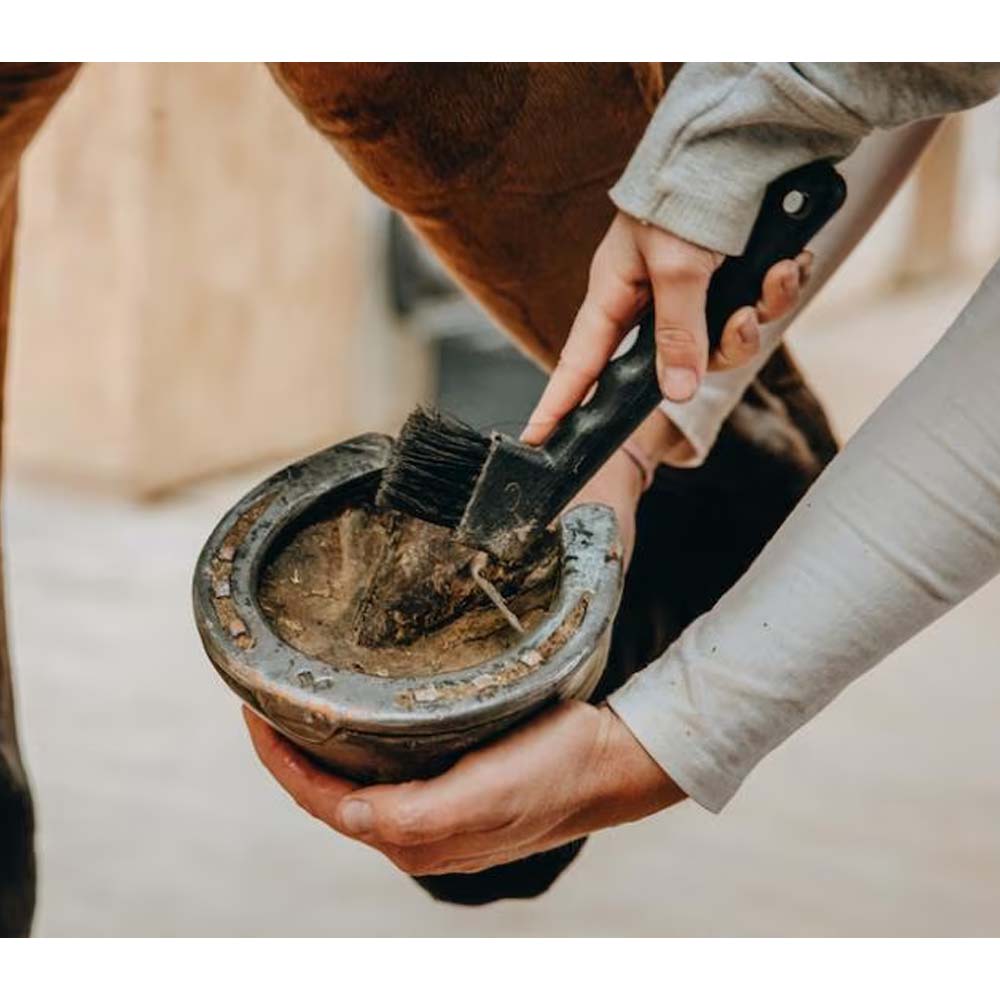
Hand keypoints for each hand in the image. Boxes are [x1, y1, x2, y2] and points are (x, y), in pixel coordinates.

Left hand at [244, 700, 683, 875]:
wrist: (609, 763)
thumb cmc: (554, 774)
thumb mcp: (486, 793)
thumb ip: (415, 813)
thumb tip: (345, 816)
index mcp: (416, 836)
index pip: (322, 802)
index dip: (280, 762)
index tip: (255, 711)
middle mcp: (418, 830)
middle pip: (330, 794)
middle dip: (291, 752)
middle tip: (268, 696)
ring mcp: (436, 810)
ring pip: (357, 781)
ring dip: (322, 748)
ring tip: (300, 702)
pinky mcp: (454, 786)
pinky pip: (388, 770)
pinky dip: (359, 744)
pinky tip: (360, 714)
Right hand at [522, 211, 810, 445]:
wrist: (747, 137)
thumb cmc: (688, 189)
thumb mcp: (676, 267)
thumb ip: (675, 334)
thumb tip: (672, 392)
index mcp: (616, 292)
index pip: (580, 363)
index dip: (559, 403)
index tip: (539, 440)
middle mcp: (651, 299)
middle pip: (675, 363)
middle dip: (718, 347)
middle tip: (740, 322)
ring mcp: (692, 292)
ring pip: (724, 341)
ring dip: (758, 313)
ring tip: (776, 276)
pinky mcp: (728, 281)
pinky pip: (754, 311)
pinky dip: (777, 289)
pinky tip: (790, 260)